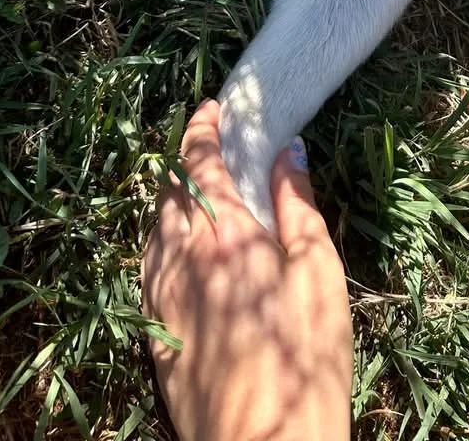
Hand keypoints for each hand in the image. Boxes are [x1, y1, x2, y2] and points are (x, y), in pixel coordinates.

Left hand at [141, 100, 352, 440]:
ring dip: (170, 199)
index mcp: (223, 236)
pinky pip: (149, 266)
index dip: (202, 129)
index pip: (199, 163)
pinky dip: (162, 240)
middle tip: (208, 144)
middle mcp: (180, 259)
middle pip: (168, 191)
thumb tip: (288, 154)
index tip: (212, 107)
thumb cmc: (304, 362)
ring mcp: (160, 299)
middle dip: (184, 159)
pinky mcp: (153, 334)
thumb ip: (297, 208)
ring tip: (197, 192)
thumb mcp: (319, 274)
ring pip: (153, 229)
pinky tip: (183, 252)